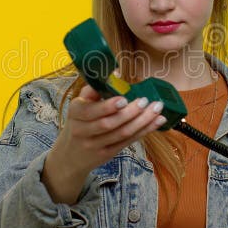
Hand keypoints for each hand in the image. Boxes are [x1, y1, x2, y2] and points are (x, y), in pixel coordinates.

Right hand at [42, 84, 165, 202]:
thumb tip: (115, 72)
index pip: (90, 111)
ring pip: (121, 133)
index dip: (107, 106)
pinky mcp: (107, 154)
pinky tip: (156, 121)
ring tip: (157, 109)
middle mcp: (82, 131)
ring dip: (142, 121)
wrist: (70, 155)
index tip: (124, 99)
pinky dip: (144, 131)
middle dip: (130, 112)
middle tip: (146, 101)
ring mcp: (95, 145)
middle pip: (109, 124)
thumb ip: (95, 89)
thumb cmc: (79, 122)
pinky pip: (128, 142)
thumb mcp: (79, 104)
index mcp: (75, 113)